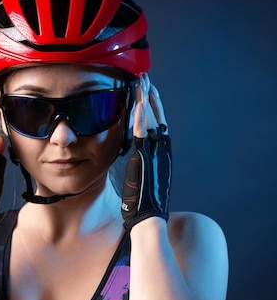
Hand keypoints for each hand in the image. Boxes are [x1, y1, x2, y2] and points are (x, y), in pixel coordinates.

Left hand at [121, 73, 171, 230]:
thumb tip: (136, 169)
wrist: (149, 220)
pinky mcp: (145, 158)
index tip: (150, 94)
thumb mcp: (145, 184)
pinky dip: (141, 117)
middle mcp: (163, 152)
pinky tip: (137, 102)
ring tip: (141, 82)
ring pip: (151, 121)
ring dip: (146, 100)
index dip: (155, 108)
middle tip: (145, 79)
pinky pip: (142, 133)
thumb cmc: (145, 208)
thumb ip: (142, 171)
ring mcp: (155, 154)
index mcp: (163, 157)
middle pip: (158, 117)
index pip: (160, 126)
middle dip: (151, 97)